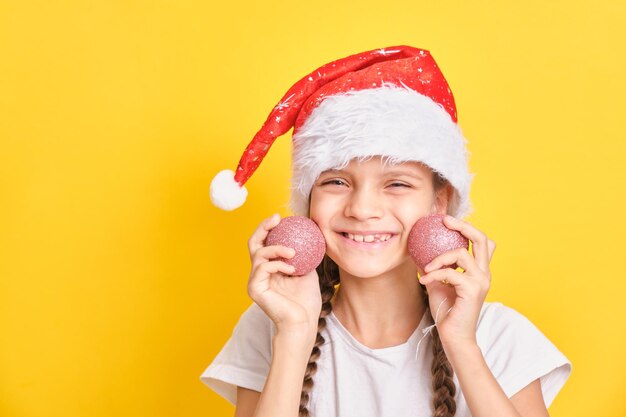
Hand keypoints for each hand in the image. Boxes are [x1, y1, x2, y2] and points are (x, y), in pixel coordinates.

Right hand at [247, 214, 321, 336]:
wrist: (303, 323)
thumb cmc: (306, 302)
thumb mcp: (308, 272)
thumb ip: (304, 255)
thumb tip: (312, 234)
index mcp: (269, 268)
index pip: (264, 242)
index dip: (269, 228)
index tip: (282, 217)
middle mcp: (258, 273)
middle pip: (253, 243)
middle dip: (263, 227)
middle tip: (277, 219)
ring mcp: (254, 281)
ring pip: (258, 253)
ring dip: (276, 248)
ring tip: (293, 252)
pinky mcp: (254, 288)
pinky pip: (263, 268)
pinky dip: (278, 264)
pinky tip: (292, 269)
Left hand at [418, 215, 495, 348]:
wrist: (454, 336)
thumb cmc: (447, 311)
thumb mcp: (438, 283)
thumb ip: (435, 267)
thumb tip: (418, 251)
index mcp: (479, 270)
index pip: (483, 242)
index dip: (469, 228)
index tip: (448, 221)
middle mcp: (484, 273)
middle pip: (482, 239)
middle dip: (463, 226)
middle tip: (445, 221)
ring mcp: (480, 281)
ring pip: (462, 254)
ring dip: (439, 258)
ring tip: (427, 267)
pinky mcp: (472, 290)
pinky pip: (450, 273)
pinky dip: (435, 274)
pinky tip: (424, 281)